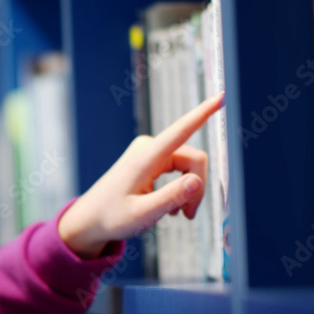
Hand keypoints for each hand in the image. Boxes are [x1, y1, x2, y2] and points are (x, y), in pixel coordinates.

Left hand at [58, 91, 225, 258]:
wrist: (91, 218)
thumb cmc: (111, 217)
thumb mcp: (142, 214)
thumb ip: (171, 197)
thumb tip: (197, 181)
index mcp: (145, 158)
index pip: (181, 130)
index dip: (203, 113)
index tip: (221, 95)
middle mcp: (149, 148)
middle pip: (194, 160)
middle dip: (197, 188)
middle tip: (188, 215)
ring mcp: (150, 152)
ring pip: (189, 166)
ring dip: (189, 191)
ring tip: (177, 214)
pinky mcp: (152, 158)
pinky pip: (180, 169)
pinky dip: (180, 189)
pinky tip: (170, 206)